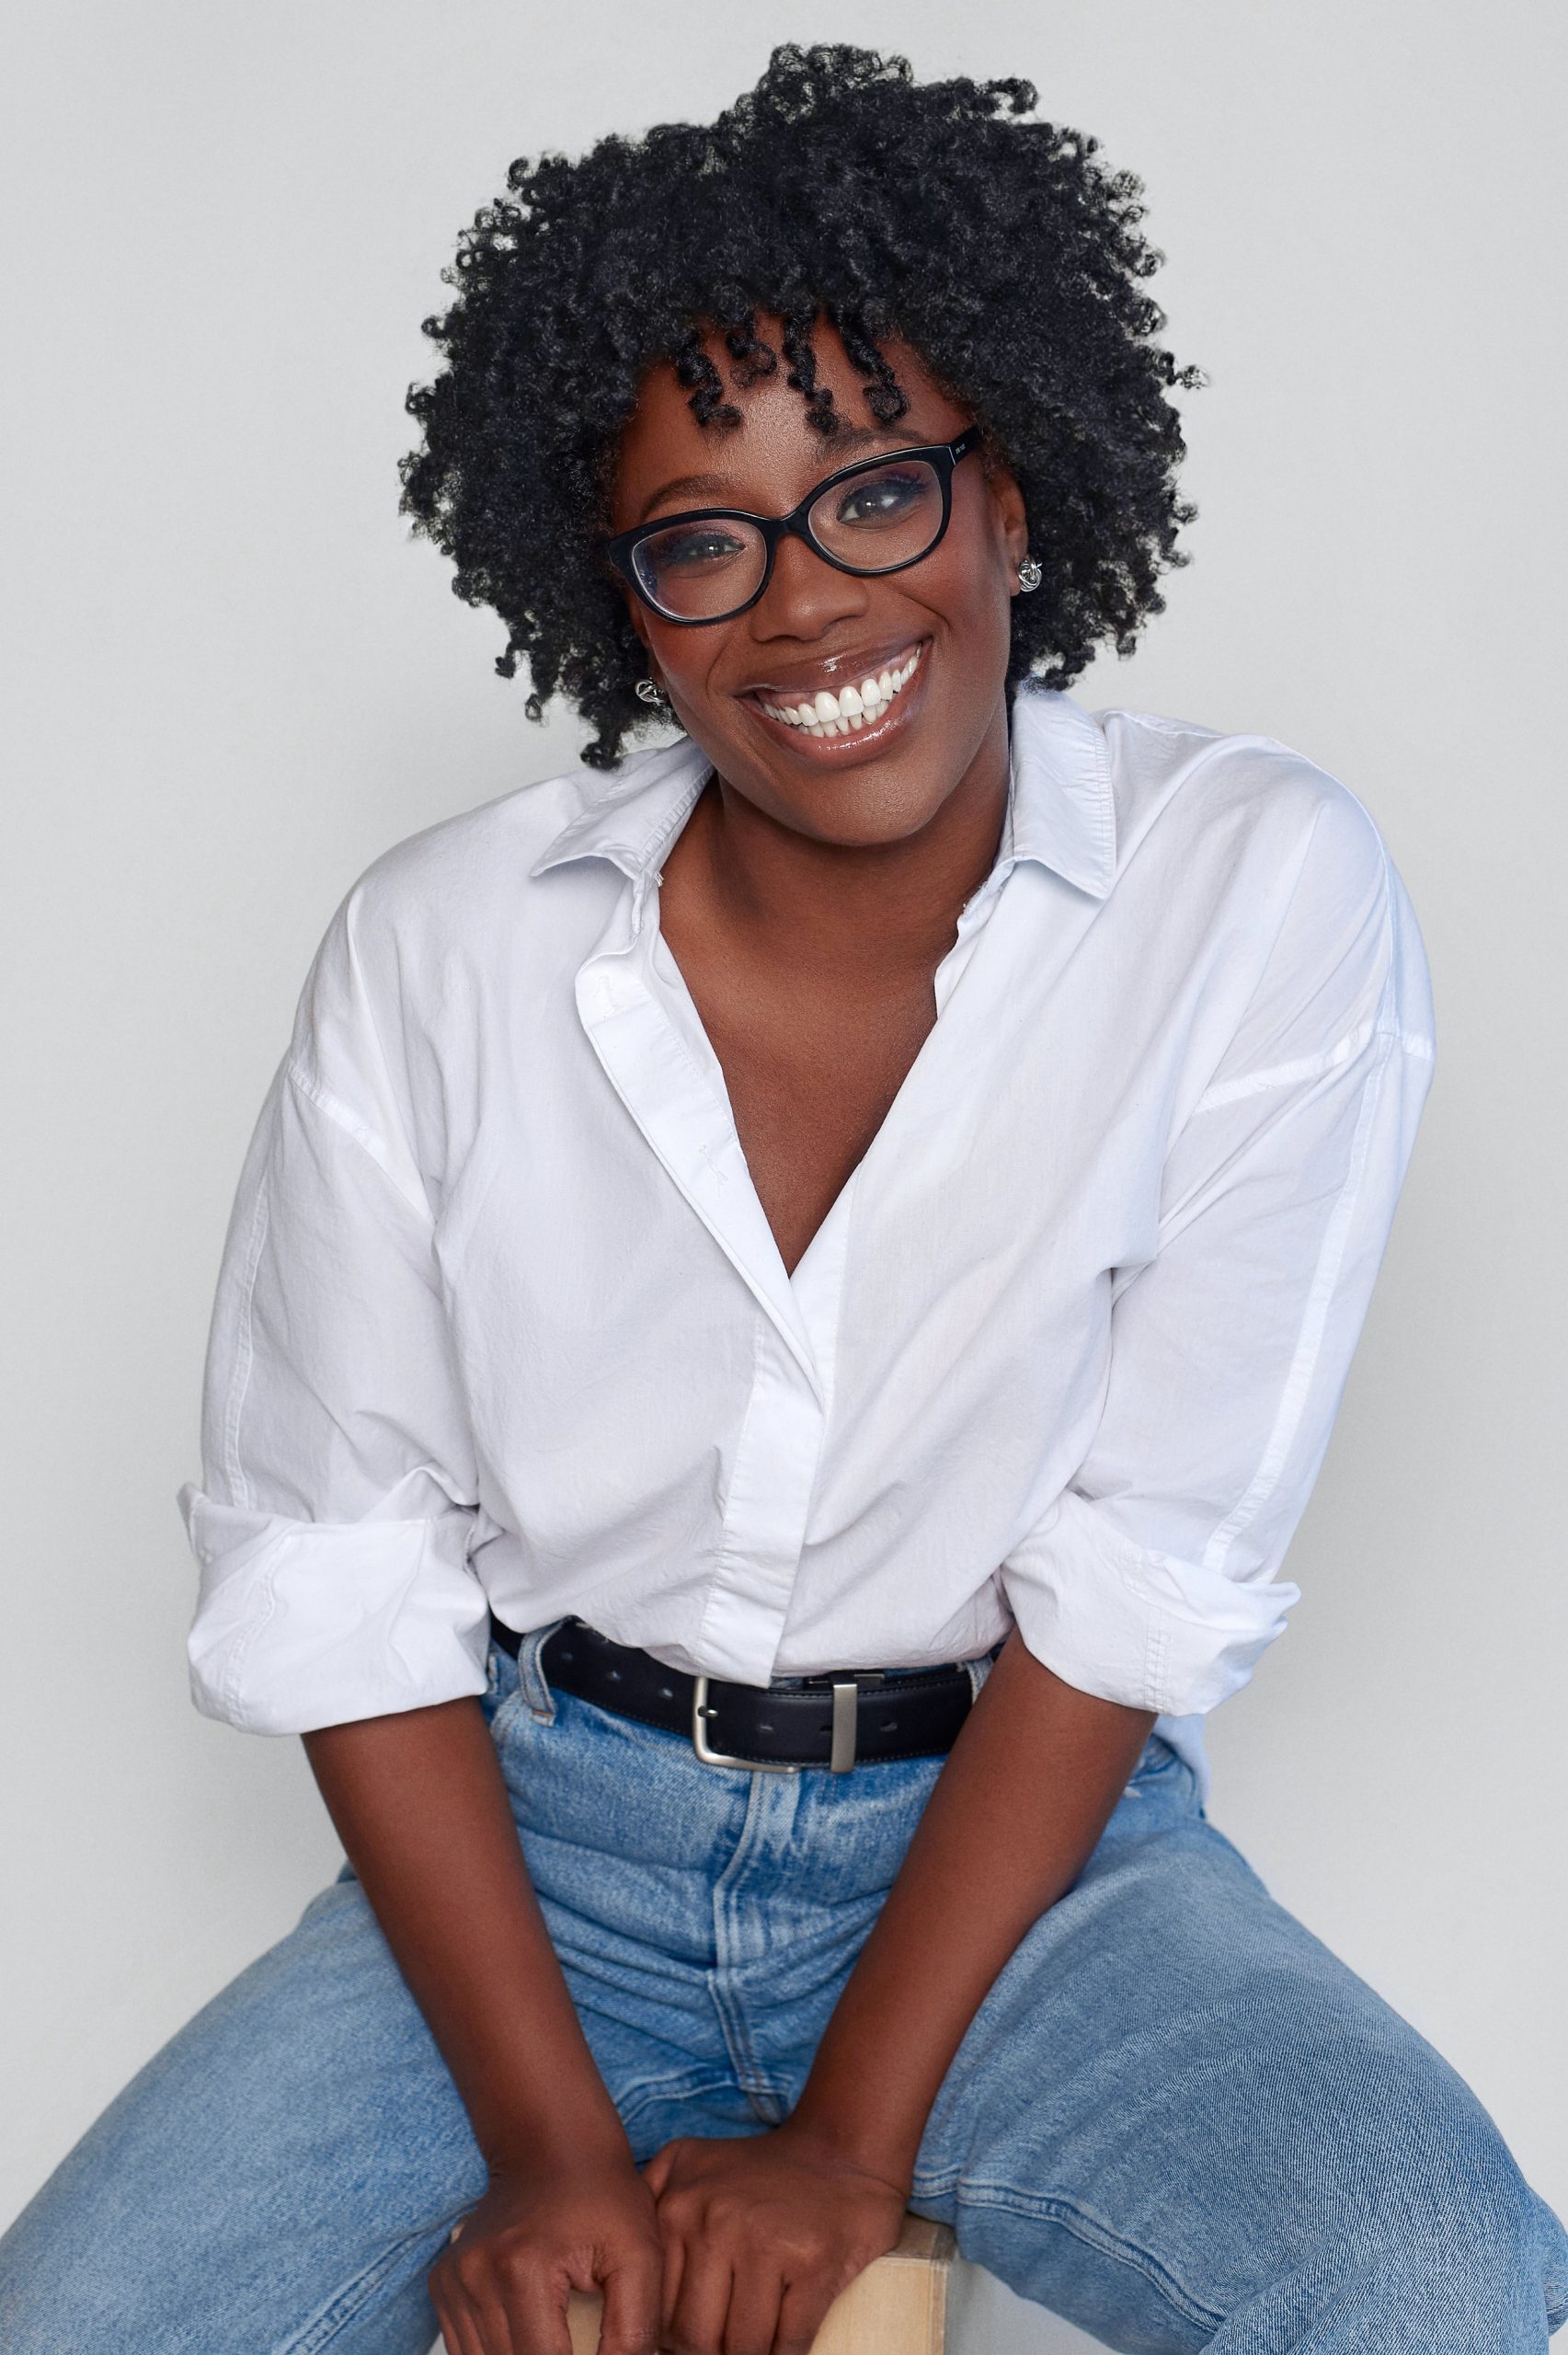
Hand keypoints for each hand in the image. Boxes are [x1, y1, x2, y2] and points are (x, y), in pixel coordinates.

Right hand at [430, 2147, 662, 2354]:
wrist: (554, 2143)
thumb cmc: (603, 2195)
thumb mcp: (640, 2254)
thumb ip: (634, 2329)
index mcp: (522, 2269)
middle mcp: (475, 2276)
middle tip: (583, 2345)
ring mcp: (453, 2279)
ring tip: (559, 2340)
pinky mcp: (443, 2283)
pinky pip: (467, 2350)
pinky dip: (501, 2354)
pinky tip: (533, 2336)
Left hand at [641, 2122, 907, 2354]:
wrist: (841, 2151)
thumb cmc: (760, 2174)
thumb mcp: (688, 2165)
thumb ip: (647, 2204)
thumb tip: (623, 2286)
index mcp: (678, 2203)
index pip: (658, 2308)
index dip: (672, 2340)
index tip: (687, 2341)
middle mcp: (715, 2220)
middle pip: (694, 2337)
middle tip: (721, 2347)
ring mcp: (766, 2241)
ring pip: (742, 2348)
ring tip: (751, 2344)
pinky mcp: (814, 2263)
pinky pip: (789, 2343)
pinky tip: (782, 2347)